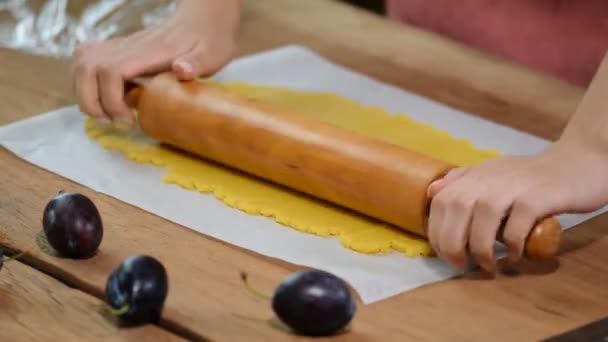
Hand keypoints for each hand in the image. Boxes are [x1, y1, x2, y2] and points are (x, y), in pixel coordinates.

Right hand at [69, 0, 239, 125]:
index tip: (129, 119)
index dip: (111, 99)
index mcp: (148, 51)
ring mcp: (120, 47)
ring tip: (106, 114)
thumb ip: (196, 62)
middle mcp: (128, 46)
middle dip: (91, 101)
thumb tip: (181, 69)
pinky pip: (86, 62)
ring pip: (81, 64)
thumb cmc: (209, 41)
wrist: (204, 21)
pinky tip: (105, 98)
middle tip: (113, 121)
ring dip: (85, 94)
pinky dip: (86, 83)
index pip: (111, 71)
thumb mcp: (211, 54)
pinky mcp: (118, 51)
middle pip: (86, 68)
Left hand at [426, 140, 607, 272]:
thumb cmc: (532, 176)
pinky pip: (516, 227)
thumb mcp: (493, 173)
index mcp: (476, 175)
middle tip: (460, 264)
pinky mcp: (537, 198)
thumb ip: (463, 180)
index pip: (442, 202)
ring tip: (487, 265)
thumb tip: (432, 191)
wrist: (578, 163)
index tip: (442, 253)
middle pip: (455, 209)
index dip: (436, 230)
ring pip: (483, 220)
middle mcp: (489, 178)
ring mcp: (513, 187)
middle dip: (451, 243)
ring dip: (480, 249)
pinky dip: (511, 245)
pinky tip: (513, 256)